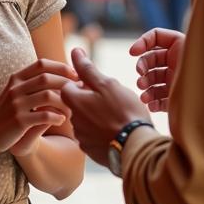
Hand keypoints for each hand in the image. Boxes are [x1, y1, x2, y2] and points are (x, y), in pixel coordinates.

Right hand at [0, 58, 74, 153]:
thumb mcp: (14, 92)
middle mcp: (16, 88)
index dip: (60, 67)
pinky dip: (56, 117)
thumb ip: (30, 83)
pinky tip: (61, 120)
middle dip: (67, 83)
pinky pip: (44, 115)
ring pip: (48, 96)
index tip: (75, 74)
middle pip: (47, 78)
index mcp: (16, 78)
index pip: (41, 64)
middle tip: (80, 92)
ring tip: (72, 110)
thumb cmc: (4, 113)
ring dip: (64, 102)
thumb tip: (57, 74)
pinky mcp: (19, 121)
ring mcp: (17, 104)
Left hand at [61, 48, 151, 166]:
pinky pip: (92, 136)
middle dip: (90, 100)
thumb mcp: (107, 84)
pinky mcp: (92, 151)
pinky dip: (101, 132)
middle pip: (76, 104)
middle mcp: (74, 121)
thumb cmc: (123, 112)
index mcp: (75, 103)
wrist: (136, 147)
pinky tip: (116, 131)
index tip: (98, 86)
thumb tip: (75, 52)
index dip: (82, 83)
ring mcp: (82, 138)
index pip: (67, 87)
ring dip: (96, 116)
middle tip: (111, 100)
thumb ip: (88, 69)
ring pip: (85, 120)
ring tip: (116, 116)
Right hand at [129, 28, 183, 111]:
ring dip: (146, 86)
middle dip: (143, 68)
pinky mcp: (176, 97)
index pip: (156, 37)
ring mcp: (175, 80)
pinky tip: (150, 104)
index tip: (133, 52)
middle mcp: (176, 61)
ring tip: (144, 95)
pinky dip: (153, 101)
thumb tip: (151, 39)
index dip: (142, 42)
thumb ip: (177, 43)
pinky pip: (159, 98)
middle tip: (140, 78)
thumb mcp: (192, 52)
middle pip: (151, 60)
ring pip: (153, 80)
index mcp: (179, 46)